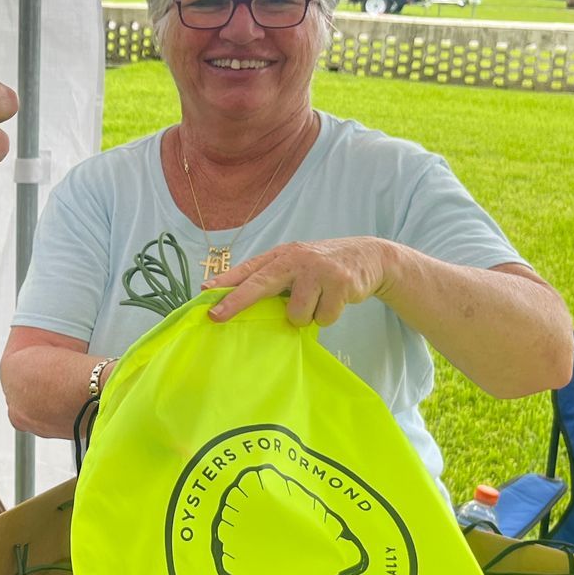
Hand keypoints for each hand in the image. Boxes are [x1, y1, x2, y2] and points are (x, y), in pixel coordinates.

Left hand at [205, 237, 399, 328]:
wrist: (369, 257)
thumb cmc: (323, 268)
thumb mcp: (296, 266)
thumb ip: (273, 280)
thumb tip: (239, 301)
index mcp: (282, 255)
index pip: (248, 270)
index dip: (225, 283)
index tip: (203, 293)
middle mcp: (296, 259)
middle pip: (260, 285)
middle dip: (237, 303)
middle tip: (216, 317)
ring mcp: (318, 271)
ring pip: (296, 314)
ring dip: (307, 316)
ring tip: (318, 300)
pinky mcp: (339, 284)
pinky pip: (322, 319)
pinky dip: (327, 317)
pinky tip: (334, 301)